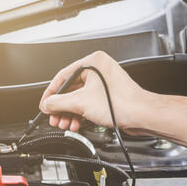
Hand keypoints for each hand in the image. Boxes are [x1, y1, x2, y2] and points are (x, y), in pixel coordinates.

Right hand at [39, 51, 154, 132]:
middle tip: (54, 117)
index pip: (63, 76)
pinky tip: (76, 123)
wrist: (141, 115)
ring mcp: (104, 82)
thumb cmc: (121, 103)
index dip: (51, 93)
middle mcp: (99, 69)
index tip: (45, 104)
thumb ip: (58, 103)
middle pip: (70, 89)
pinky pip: (88, 102)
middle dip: (61, 107)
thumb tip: (47, 104)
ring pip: (79, 98)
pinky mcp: (108, 95)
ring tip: (64, 123)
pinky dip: (80, 113)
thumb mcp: (81, 103)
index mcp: (93, 62)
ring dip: (70, 112)